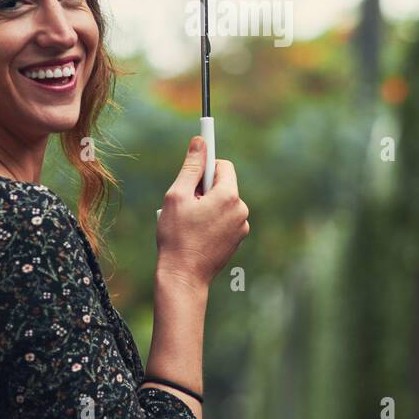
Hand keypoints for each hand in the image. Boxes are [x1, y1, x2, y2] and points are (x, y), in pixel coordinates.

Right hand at [156, 136, 249, 287]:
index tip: (196, 161)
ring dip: (208, 205)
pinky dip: (213, 219)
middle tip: (186, 202)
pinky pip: (225, 218)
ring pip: (223, 202)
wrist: (184, 277)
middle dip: (205, 188)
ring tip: (189, 221)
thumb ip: (191, 167)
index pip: (223, 166)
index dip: (206, 164)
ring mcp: (241, 227)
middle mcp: (241, 210)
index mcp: (228, 196)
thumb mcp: (177, 196)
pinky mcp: (238, 239)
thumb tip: (200, 142)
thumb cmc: (176, 236)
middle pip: (223, 184)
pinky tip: (197, 233)